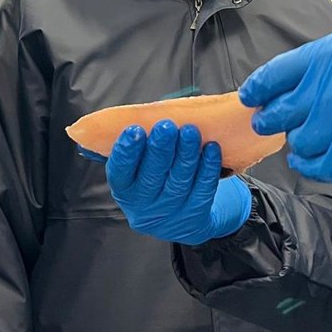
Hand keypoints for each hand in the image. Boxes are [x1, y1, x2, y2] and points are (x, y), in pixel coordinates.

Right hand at [102, 120, 252, 244]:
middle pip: (151, 176)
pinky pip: (203, 189)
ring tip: (190, 131)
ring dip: (186, 153)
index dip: (127, 151)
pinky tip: (211, 147)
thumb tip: (144, 113)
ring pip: (179, 180)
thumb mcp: (136, 169)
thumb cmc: (151, 179)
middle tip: (166, 126)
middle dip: (160, 149)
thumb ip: (137, 146)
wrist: (174, 219)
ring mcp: (170, 211)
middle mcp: (144, 204)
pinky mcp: (195, 214)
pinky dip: (208, 167)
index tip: (135, 129)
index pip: (120, 171)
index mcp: (124, 189)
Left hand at [239, 28, 331, 180]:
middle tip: (272, 124)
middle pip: (281, 109)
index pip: (277, 73)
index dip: (259, 88)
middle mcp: (330, 83)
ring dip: (302, 142)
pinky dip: (311, 165)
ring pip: (299, 139)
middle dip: (274, 118)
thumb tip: (305, 87)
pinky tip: (314, 160)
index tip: (250, 97)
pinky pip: (316, 164)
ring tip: (313, 140)